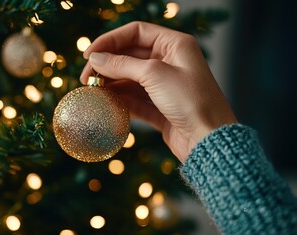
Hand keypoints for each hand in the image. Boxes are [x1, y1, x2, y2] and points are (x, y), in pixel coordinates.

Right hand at [80, 21, 236, 161]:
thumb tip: (96, 59)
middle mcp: (170, 62)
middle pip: (130, 56)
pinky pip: (135, 99)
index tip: (89, 55)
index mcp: (174, 45)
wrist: (209, 140)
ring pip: (130, 79)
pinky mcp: (160, 107)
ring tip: (93, 92)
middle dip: (107, 65)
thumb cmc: (191, 101)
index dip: (110, 40)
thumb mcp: (154, 75)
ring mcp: (164, 86)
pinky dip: (120, 100)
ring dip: (111, 84)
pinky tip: (106, 104)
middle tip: (87, 78)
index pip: (136, 32)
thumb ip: (122, 64)